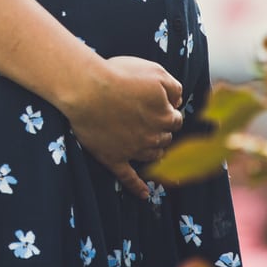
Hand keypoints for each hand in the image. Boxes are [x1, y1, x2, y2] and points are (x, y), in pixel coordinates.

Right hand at [59, 55, 182, 197]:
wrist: (87, 89)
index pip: (175, 119)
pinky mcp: (113, 158)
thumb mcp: (156, 72)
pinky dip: (138, 187)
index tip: (154, 104)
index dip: (166, 111)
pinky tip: (144, 194)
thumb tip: (179, 100)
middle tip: (143, 117)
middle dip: (159, 130)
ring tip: (142, 140)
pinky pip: (128, 178)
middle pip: (164, 138)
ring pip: (152, 155)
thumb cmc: (120, 76)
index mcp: (165, 116)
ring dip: (152, 150)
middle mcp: (153, 137)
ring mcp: (133, 150)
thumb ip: (174, 87)